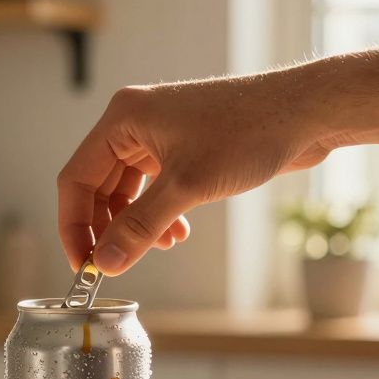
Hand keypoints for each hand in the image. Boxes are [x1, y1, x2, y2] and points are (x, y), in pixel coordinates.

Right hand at [57, 71, 337, 274]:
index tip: (83, 265)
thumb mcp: (187, 186)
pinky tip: (177, 234)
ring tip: (158, 247)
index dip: (74, 226)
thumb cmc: (249, 132)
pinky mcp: (183, 147)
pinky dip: (158, 215)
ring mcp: (159, 135)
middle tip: (116, 265)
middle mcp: (135, 123)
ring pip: (127, 191)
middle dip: (108, 229)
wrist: (305, 113)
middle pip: (98, 187)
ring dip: (136, 225)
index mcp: (123, 119)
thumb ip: (141, 226)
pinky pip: (154, 188)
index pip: (76, 179)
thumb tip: (107, 262)